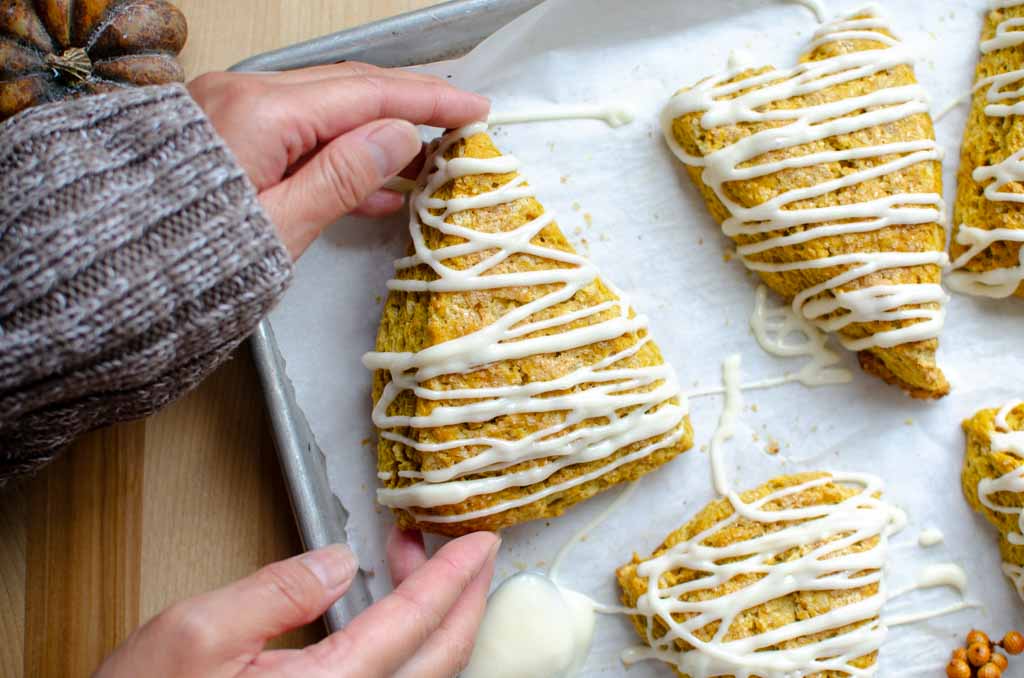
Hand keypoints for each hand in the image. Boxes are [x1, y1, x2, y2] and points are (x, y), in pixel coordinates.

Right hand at [95, 529, 498, 677]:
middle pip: (441, 657)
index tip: (479, 543)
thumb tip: (336, 561)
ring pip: (423, 675)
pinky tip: (390, 614)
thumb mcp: (196, 634)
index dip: (453, 577)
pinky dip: (409, 644)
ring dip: (435, 618)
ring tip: (412, 564)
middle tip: (464, 549)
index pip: (414, 624)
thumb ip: (277, 591)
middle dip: (462, 597)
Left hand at [187, 63, 489, 258]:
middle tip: (458, 123)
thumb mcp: (281, 225)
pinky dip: (339, 154)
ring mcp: (232, 111)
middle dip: (407, 106)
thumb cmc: (188, 262)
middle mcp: (244, 95)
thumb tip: (401, 135)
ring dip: (377, 134)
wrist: (108, 275)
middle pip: (347, 89)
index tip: (473, 109)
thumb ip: (344, 175)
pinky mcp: (227, 136)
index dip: (426, 101)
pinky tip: (377, 186)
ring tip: (427, 164)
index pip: (365, 93)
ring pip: (325, 110)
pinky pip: (297, 133)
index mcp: (260, 111)